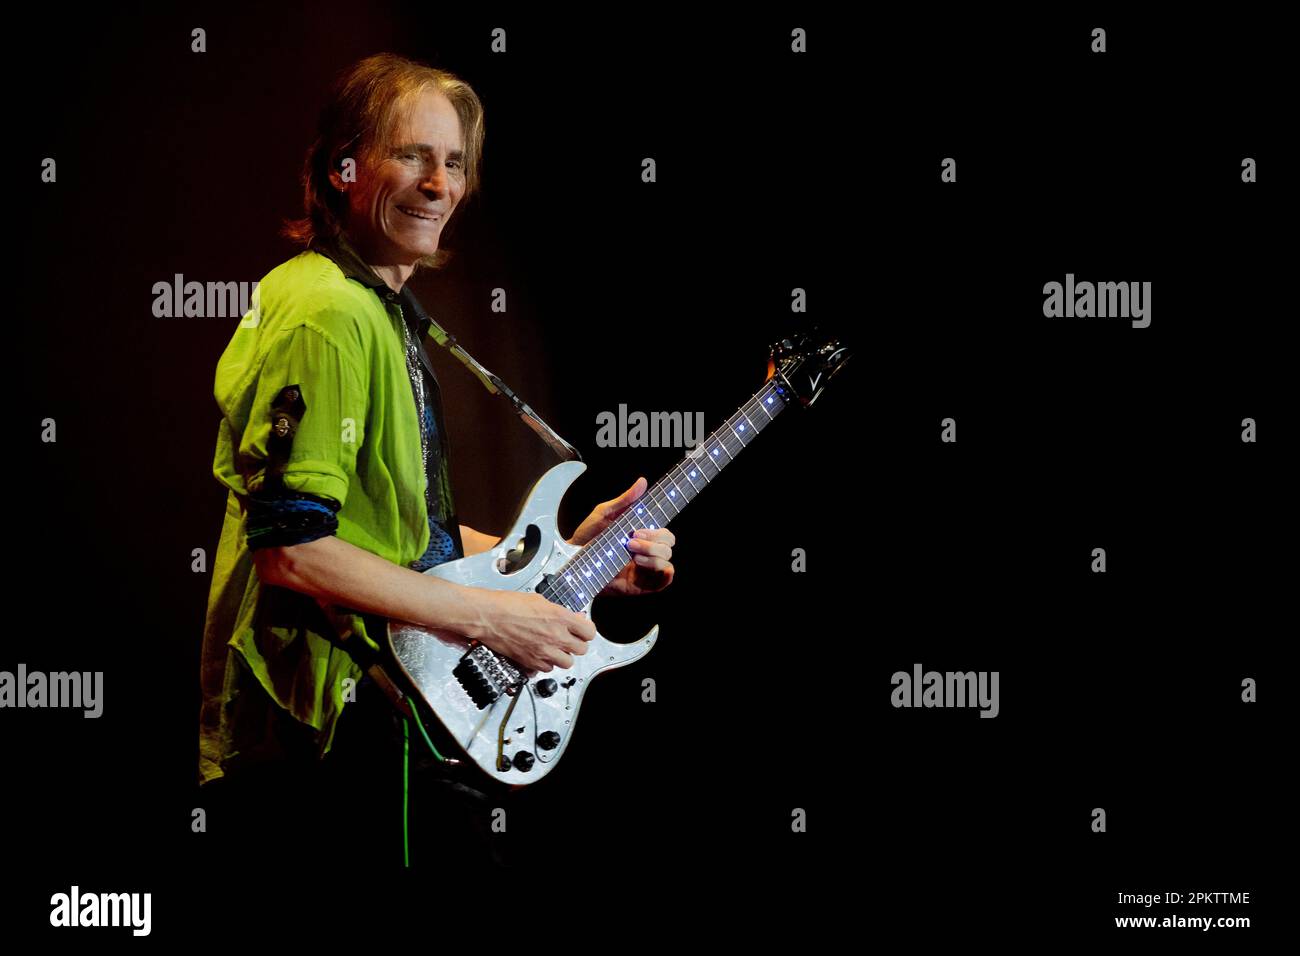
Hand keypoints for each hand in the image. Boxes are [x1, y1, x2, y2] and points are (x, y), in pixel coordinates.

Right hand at [470, 589, 595, 672]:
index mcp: (560, 618)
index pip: (590, 632)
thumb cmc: (507, 605)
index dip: (586, 630)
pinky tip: (541, 653)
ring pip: (567, 663)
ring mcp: (544, 652)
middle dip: (577, 643)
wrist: (487, 616)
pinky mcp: (531, 662)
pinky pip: (548, 669)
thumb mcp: (540, 600)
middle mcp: (555, 637)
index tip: (582, 629)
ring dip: (563, 656)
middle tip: (570, 638)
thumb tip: (572, 617)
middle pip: (582, 650)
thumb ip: (559, 612)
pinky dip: (547, 663)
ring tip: (555, 648)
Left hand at [567, 477, 676, 596]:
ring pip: (667, 560)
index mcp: (641, 536)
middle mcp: (646, 552)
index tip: (641, 526)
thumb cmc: (587, 537)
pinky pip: (664, 581)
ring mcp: (644, 569)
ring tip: (630, 553)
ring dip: (652, 554)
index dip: (660, 529)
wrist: (571, 560)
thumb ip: (625, 500)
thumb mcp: (604, 514)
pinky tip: (640, 563)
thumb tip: (642, 481)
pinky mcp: (641, 586)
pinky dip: (662, 571)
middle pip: (669, 544)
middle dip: (653, 540)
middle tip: (631, 539)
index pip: (664, 533)